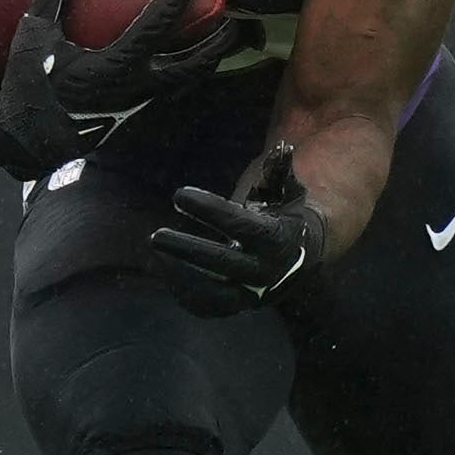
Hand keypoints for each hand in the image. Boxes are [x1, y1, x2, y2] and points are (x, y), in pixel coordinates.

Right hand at [0, 0, 247, 176]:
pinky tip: (187, 66)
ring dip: (207, 63)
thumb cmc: (28, 86)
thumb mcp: (34, 36)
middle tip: (233, 22)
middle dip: (217, 42)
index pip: (159, 23)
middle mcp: (137, 89)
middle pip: (193, 64)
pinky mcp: (136, 122)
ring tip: (221, 45)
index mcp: (115, 65)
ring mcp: (140, 109)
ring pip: (187, 84)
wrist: (27, 142)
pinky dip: (186, 79)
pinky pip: (171, 96)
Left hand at [150, 145, 329, 316]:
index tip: (178, 194)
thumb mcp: (286, 193)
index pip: (238, 225)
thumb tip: (282, 147)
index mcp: (276, 240)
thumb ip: (280, 171)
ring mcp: (250, 294)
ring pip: (213, 294)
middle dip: (186, 249)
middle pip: (221, 263)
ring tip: (157, 254)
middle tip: (155, 236)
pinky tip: (166, 269)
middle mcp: (265, 271)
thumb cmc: (284, 217)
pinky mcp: (237, 307)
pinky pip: (207, 307)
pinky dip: (184, 292)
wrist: (299, 260)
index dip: (208, 210)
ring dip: (180, 275)